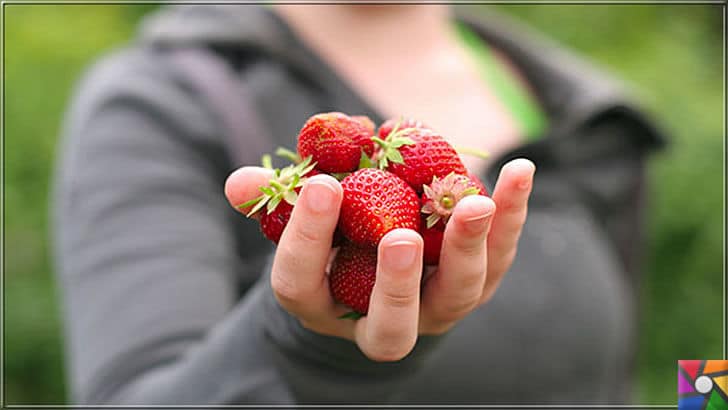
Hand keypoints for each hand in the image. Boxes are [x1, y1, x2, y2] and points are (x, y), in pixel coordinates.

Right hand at [224, 159, 534, 360]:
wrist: (377, 261)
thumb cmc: (332, 238)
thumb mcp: (298, 221)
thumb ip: (274, 202)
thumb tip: (240, 184)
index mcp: (324, 303)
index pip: (304, 281)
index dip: (308, 238)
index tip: (321, 187)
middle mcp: (382, 321)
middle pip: (392, 324)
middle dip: (396, 284)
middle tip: (400, 238)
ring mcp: (436, 307)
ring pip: (459, 294)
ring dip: (470, 248)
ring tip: (476, 202)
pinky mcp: (477, 281)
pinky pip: (499, 254)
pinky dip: (511, 214)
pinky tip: (519, 171)